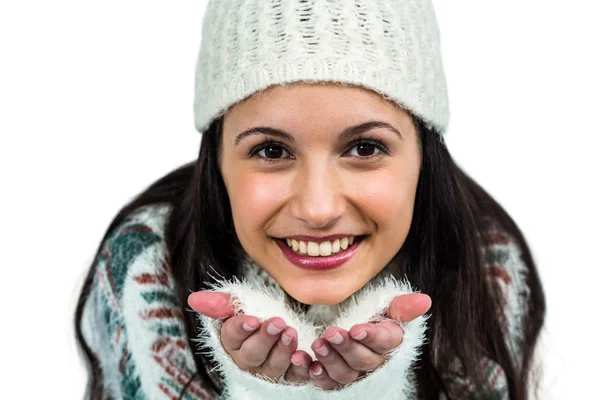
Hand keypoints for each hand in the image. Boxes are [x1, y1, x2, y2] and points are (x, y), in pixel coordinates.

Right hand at [187, 291, 311, 382]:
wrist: (281, 327)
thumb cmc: (257, 315)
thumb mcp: (240, 305)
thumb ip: (221, 303)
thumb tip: (193, 299)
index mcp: (232, 342)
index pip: (232, 337)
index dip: (242, 329)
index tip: (253, 319)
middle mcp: (247, 360)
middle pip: (252, 354)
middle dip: (265, 339)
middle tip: (278, 323)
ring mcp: (268, 370)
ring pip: (272, 367)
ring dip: (283, 351)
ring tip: (291, 333)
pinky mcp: (288, 376)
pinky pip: (294, 377)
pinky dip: (300, 369)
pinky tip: (304, 357)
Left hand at [308, 293, 431, 389]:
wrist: (353, 329)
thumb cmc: (373, 316)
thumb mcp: (386, 306)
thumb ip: (401, 306)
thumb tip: (424, 300)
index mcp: (391, 342)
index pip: (386, 342)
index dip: (371, 337)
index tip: (355, 329)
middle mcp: (376, 363)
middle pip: (364, 361)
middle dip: (347, 347)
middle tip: (330, 333)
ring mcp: (357, 375)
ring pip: (346, 375)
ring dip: (330, 360)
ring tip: (318, 344)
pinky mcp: (338, 382)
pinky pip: (329, 384)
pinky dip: (318, 376)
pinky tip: (310, 365)